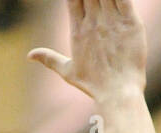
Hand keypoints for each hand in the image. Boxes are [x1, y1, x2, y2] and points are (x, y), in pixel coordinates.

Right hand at [29, 0, 146, 103]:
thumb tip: (29, 55)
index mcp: (78, 30)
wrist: (118, 94)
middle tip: (92, 2)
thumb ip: (50, 59)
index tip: (80, 0)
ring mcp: (112, 22)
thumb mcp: (68, 72)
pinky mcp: (130, 23)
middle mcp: (94, 22)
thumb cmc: (95, 86)